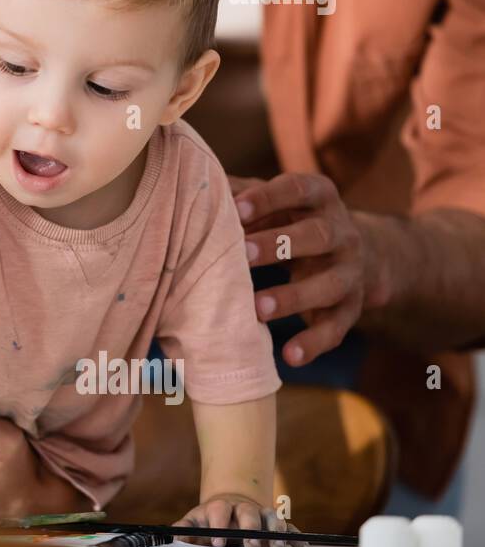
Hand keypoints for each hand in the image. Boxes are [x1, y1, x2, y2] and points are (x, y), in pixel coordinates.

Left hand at [173, 493, 307, 546]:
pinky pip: (288, 527)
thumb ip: (185, 529)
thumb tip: (173, 537)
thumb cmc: (210, 519)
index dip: (219, 524)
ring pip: (271, 515)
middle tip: (250, 544)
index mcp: (220, 507)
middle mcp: (242, 508)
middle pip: (248, 512)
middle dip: (250, 527)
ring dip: (276, 529)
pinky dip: (294, 536)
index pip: (219, 511)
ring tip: (278, 546)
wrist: (231, 506)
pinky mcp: (275, 523)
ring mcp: (261, 514)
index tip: (218, 542)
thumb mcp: (196, 522)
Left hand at [229, 172, 371, 365]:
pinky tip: (289, 356)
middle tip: (242, 255)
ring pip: (330, 285)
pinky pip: (337, 328)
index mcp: (320, 196)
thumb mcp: (273, 202)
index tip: (236, 209)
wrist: (351, 253)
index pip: (297, 190)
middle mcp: (343, 232)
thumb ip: (240, 194)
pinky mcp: (351, 308)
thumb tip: (195, 192)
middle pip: (318, 236)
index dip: (268, 198)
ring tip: (257, 309)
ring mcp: (351, 272)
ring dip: (294, 297)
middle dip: (280, 245)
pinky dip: (314, 343)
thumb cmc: (290, 220)